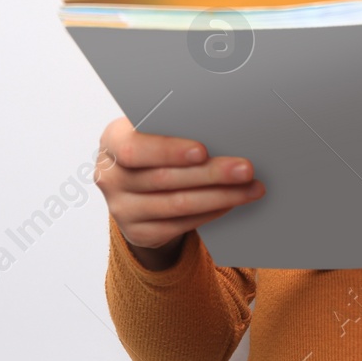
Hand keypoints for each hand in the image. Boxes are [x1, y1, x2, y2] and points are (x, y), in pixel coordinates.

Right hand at [95, 115, 265, 266]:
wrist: (135, 185)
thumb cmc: (153, 147)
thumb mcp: (152, 131)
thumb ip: (174, 127)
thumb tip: (222, 128)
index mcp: (112, 142)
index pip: (134, 149)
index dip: (168, 151)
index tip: (202, 150)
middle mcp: (110, 178)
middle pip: (164, 179)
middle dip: (210, 173)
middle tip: (245, 168)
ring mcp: (122, 209)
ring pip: (177, 204)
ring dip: (220, 196)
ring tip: (250, 187)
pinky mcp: (139, 233)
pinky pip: (180, 224)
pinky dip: (211, 212)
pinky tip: (231, 202)